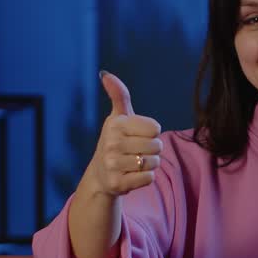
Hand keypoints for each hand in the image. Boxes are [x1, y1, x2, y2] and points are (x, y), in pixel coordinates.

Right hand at [85, 70, 162, 197]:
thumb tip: (105, 74)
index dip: (151, 133)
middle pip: (157, 146)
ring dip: (150, 164)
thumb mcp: (118, 117)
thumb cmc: (116, 141)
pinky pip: (148, 178)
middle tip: (138, 151)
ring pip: (154, 163)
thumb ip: (118, 95)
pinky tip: (133, 175)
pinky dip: (146, 177)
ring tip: (135, 163)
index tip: (137, 136)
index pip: (155, 128)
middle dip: (153, 150)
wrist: (101, 175)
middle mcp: (112, 143)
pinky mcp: (118, 184)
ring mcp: (113, 165)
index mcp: (115, 124)